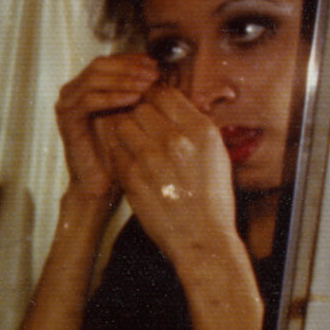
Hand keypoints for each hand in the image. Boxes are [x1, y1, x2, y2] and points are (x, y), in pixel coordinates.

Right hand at [55, 53, 160, 202]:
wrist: (102, 182)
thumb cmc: (120, 150)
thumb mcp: (134, 114)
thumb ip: (139, 91)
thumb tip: (160, 70)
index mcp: (87, 87)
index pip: (110, 60)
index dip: (133, 59)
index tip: (157, 65)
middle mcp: (73, 93)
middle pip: (100, 64)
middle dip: (129, 67)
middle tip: (154, 74)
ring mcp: (67, 105)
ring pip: (93, 78)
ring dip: (123, 79)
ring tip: (147, 85)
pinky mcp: (67, 121)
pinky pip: (88, 100)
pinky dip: (112, 96)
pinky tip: (133, 100)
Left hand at [93, 84, 240, 263]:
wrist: (201, 236)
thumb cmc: (210, 195)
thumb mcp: (214, 152)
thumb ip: (192, 125)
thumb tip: (169, 105)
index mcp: (200, 129)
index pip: (165, 93)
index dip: (154, 99)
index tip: (152, 108)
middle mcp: (175, 138)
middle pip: (140, 107)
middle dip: (138, 115)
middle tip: (142, 130)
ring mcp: (150, 157)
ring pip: (123, 125)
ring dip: (125, 132)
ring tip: (135, 146)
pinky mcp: (130, 176)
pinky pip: (115, 151)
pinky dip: (120, 154)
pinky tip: (131, 164)